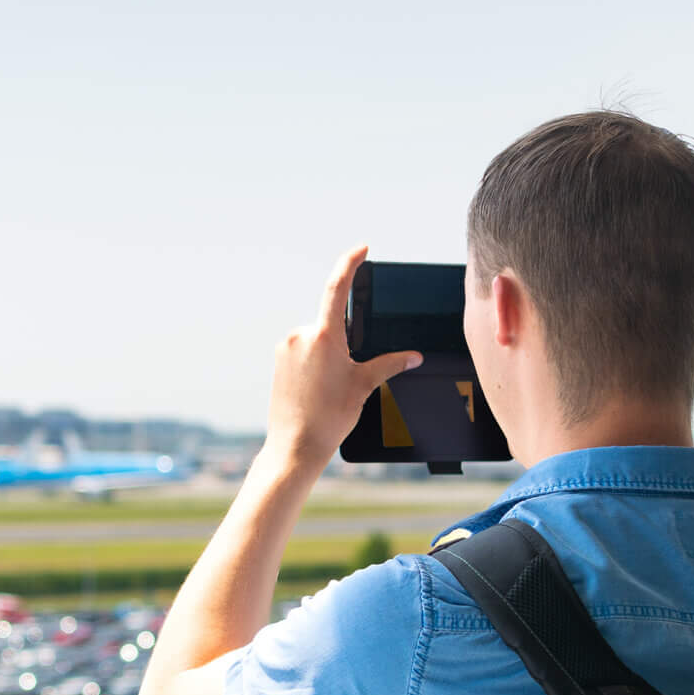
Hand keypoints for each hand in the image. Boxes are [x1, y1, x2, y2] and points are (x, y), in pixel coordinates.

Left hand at [264, 247, 422, 467]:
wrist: (295, 445)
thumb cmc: (330, 417)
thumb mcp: (364, 386)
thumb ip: (390, 364)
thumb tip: (414, 356)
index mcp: (324, 337)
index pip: (338, 287)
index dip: (350, 264)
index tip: (362, 249)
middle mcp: (301, 335)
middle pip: (332, 322)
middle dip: (346, 341)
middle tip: (346, 376)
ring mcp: (287, 346)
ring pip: (318, 337)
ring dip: (330, 352)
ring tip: (330, 388)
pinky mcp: (279, 358)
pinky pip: (304, 348)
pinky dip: (316, 360)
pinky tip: (317, 388)